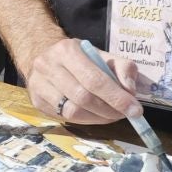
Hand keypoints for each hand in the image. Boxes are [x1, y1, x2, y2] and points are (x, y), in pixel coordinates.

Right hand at [26, 37, 142, 125]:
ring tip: (111, 115)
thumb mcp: (103, 55)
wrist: (46, 57)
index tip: (135, 110)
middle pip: (82, 97)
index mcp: (67, 50)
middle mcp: (48, 66)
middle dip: (108, 110)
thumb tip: (130, 91)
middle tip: (124, 115)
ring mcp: (39, 85)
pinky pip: (64, 117)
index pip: (94, 79)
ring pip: (72, 111)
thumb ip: (123, 68)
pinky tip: (94, 115)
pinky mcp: (36, 101)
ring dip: (97, 118)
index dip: (116, 97)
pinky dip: (85, 120)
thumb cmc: (81, 58)